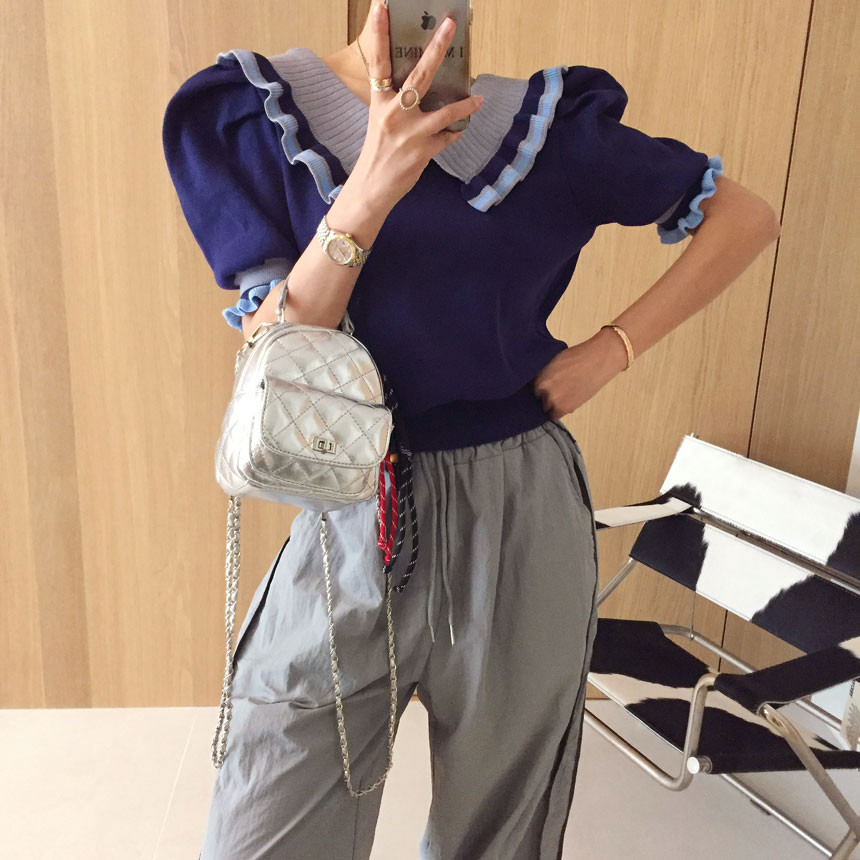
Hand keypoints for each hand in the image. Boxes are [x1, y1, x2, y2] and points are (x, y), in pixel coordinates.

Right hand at [351, 0, 484, 210]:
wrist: (372, 188)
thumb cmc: (377, 153)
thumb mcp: (379, 122)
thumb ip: (396, 102)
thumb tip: (420, 87)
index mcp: (379, 103)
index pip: (378, 63)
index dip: (379, 34)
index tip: (382, 6)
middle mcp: (393, 114)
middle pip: (420, 75)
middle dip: (437, 48)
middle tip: (450, 25)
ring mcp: (410, 134)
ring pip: (445, 112)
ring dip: (465, 105)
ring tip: (478, 98)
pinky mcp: (423, 152)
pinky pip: (447, 137)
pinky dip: (454, 133)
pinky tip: (458, 130)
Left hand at [532, 328, 629, 420]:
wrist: (597, 360)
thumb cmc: (577, 357)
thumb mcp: (553, 361)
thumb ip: (544, 374)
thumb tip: (539, 384)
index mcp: (536, 375)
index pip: (530, 388)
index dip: (540, 387)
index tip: (548, 386)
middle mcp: (541, 388)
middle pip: (537, 399)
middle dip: (546, 395)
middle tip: (559, 390)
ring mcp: (551, 399)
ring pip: (546, 408)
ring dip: (553, 404)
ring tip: (566, 394)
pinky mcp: (562, 408)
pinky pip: (554, 416)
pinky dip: (559, 411)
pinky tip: (568, 400)